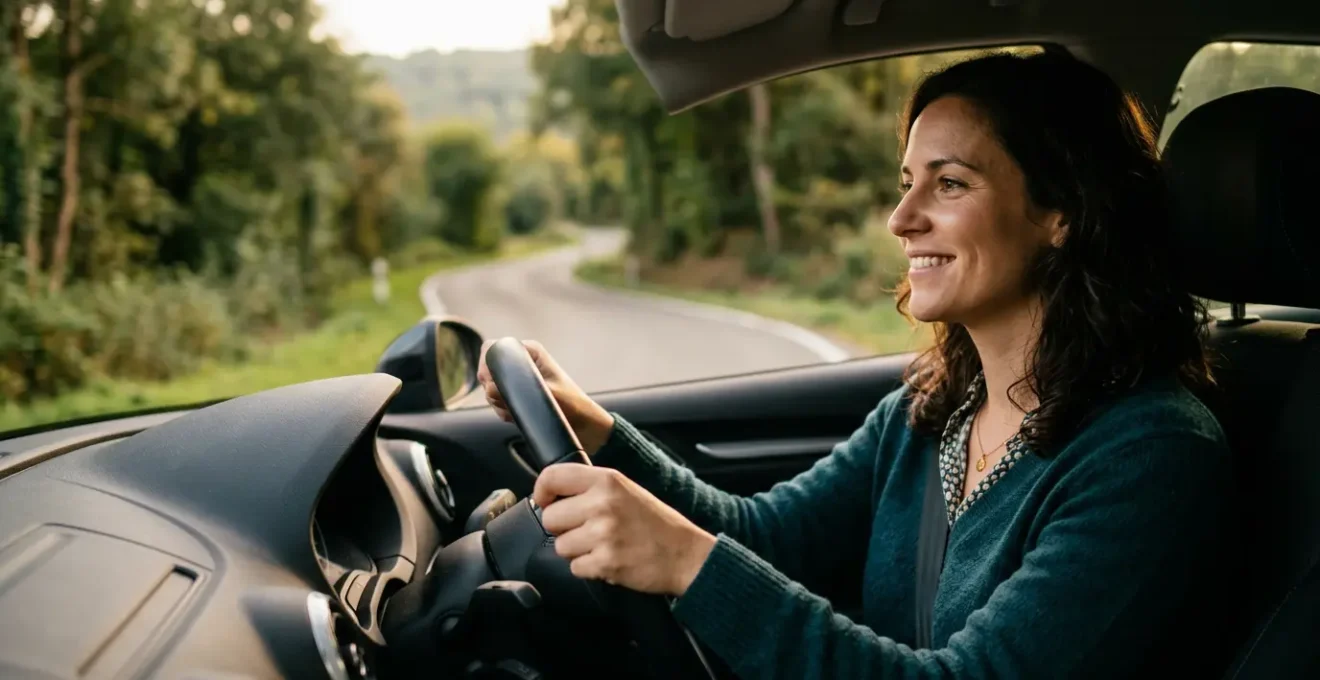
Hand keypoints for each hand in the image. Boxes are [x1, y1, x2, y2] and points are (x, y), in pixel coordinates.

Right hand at [477, 339, 614, 455]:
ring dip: (499, 403)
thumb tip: (491, 389)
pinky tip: (517, 417)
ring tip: (516, 412)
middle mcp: (522, 363)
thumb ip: (517, 390)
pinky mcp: (518, 397)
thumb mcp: (547, 394)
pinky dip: (503, 411)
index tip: (489, 382)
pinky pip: (498, 402)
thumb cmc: (573, 406)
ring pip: (491, 389)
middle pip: (488, 371)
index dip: (486, 364)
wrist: (583, 427)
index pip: (493, 347)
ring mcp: (518, 380)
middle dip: (493, 390)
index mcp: (530, 351)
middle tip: (506, 402)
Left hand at [533, 463, 716, 596]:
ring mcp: (604, 534)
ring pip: (561, 546)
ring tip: (603, 546)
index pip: (553, 477)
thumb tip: (551, 495)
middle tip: (588, 530)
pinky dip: (589, 569)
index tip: (546, 501)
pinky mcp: (606, 562)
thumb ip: (591, 488)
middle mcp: (603, 504)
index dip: (542, 491)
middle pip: (550, 517)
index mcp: (607, 480)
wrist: (686, 554)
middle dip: (564, 528)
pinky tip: (609, 560)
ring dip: (577, 551)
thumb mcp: (625, 489)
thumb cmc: (656, 524)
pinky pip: (575, 568)